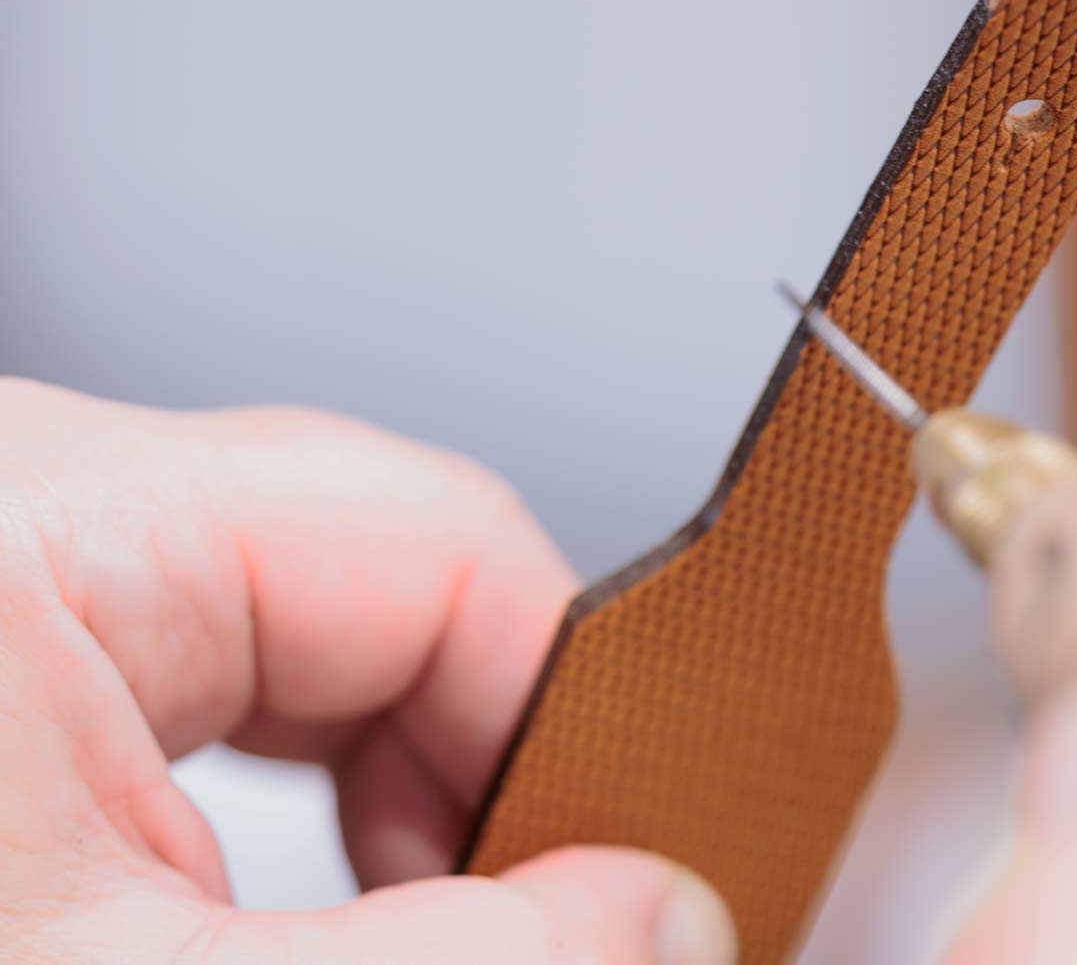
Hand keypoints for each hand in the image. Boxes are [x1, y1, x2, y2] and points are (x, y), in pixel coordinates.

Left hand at [0, 379, 734, 963]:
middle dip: (482, 770)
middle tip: (546, 919)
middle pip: (393, 578)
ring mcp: (40, 578)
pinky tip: (297, 907)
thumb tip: (658, 919)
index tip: (629, 871)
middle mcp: (48, 511)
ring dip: (398, 799)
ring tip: (420, 921)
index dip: (567, 707)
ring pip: (325, 640)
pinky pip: (238, 688)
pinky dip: (301, 810)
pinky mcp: (26, 654)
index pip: (440, 537)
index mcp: (48, 517)